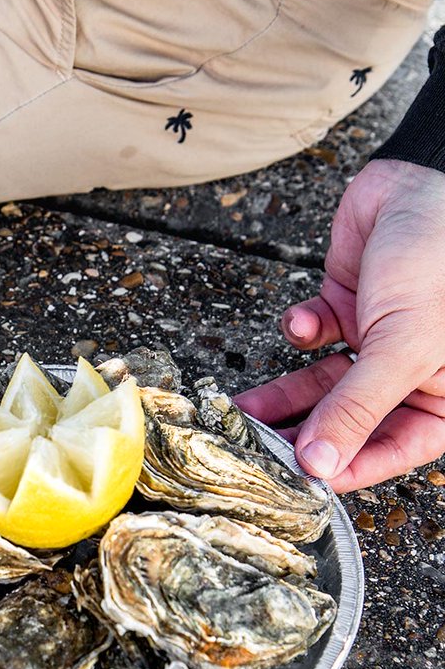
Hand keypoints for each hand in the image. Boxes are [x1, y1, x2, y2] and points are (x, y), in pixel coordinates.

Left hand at [235, 158, 444, 491]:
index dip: (346, 468)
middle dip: (301, 431)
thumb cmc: (438, 262)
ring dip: (283, 393)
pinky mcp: (346, 305)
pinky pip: (315, 332)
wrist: (423, 185)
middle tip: (254, 449)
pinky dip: (301, 329)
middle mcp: (407, 373)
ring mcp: (375, 339)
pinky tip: (301, 321)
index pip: (390, 451)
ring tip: (243, 412)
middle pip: (347, 419)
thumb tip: (320, 466)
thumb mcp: (402, 346)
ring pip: (321, 382)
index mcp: (440, 395)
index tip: (298, 484)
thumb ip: (356, 407)